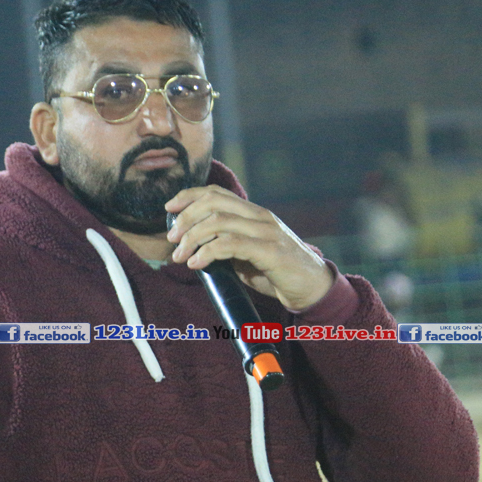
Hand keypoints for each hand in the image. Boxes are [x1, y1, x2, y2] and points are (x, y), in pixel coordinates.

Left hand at [165, 185, 333, 310]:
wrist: (312, 289)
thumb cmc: (277, 273)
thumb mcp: (247, 255)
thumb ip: (226, 245)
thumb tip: (192, 247)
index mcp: (254, 213)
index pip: (217, 193)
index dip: (189, 195)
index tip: (168, 208)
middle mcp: (260, 217)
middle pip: (213, 202)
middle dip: (186, 217)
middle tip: (171, 238)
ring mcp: (267, 232)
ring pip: (219, 221)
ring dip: (192, 237)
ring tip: (179, 255)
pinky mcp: (270, 251)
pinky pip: (231, 244)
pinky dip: (207, 252)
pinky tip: (196, 263)